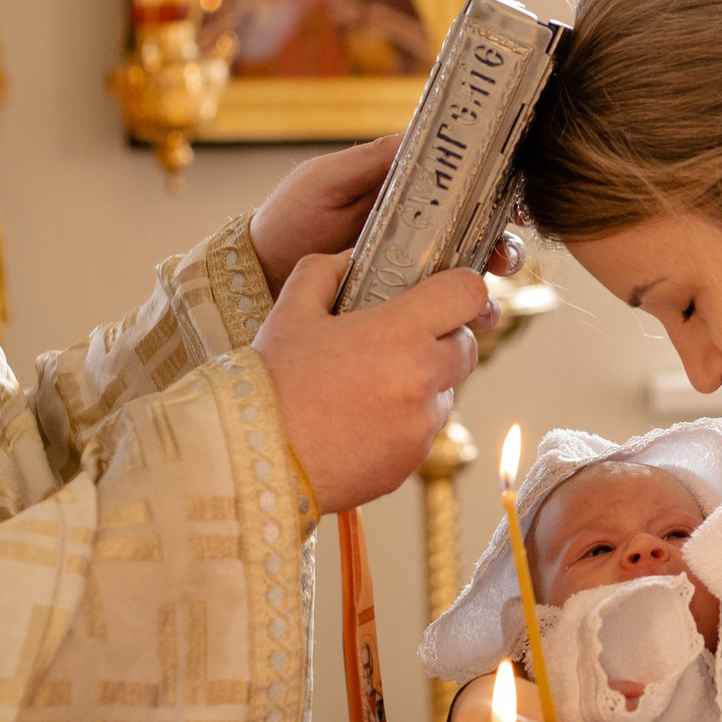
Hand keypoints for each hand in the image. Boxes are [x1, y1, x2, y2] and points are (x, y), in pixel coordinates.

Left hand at [246, 136, 526, 296]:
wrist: (256, 276)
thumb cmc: (288, 218)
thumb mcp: (325, 180)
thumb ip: (371, 161)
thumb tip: (420, 134)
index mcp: (408, 192)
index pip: (466, 187)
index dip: (498, 193)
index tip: (516, 203)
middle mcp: (419, 231)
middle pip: (480, 235)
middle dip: (502, 245)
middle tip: (502, 258)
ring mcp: (412, 271)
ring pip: (468, 277)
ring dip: (486, 287)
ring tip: (483, 300)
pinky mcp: (401, 307)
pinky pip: (440, 311)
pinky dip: (460, 319)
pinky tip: (463, 326)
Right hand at [253, 253, 485, 511]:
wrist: (253, 461)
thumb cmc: (270, 383)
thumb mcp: (290, 310)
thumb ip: (325, 272)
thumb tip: (351, 259)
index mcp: (397, 333)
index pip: (468, 294)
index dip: (461, 289)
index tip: (445, 293)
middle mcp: (420, 380)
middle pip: (466, 347)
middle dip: (442, 339)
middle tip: (398, 342)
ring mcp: (419, 426)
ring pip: (445, 392)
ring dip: (422, 385)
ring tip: (366, 388)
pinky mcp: (411, 462)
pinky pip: (422, 432)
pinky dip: (403, 423)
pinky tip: (358, 422)